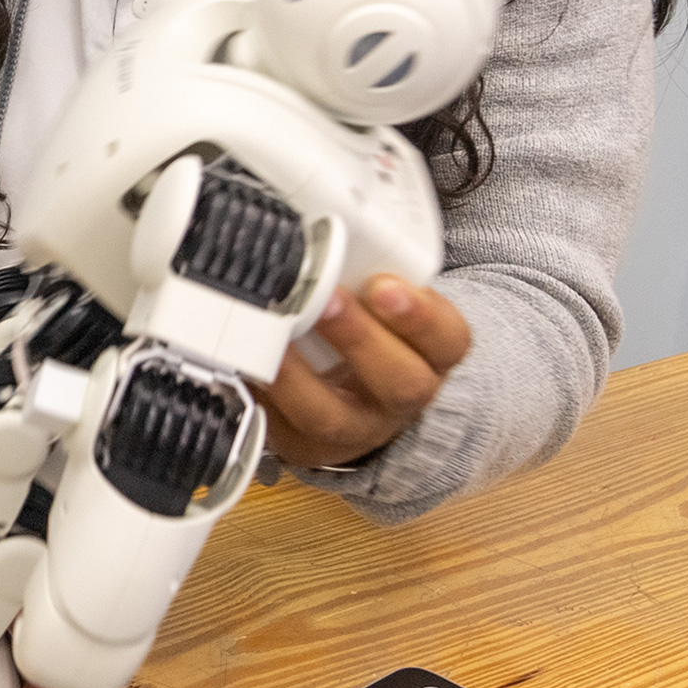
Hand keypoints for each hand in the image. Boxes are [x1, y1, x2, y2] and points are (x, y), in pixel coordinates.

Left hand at [254, 275, 470, 469]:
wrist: (354, 400)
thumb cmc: (368, 334)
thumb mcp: (383, 302)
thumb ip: (365, 275)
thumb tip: (323, 242)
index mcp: (431, 356)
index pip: (448, 339)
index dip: (418, 316)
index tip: (383, 285)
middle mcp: (398, 401)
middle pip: (401, 384)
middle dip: (359, 337)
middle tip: (324, 299)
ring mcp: (351, 431)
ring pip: (329, 417)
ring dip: (295, 374)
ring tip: (268, 336)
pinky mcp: (301, 444)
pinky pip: (276, 429)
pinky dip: (254, 396)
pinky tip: (238, 365)